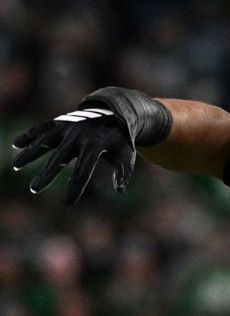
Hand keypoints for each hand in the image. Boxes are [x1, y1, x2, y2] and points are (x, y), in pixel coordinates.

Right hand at [11, 87, 171, 204]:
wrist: (115, 112)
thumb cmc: (120, 140)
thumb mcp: (126, 155)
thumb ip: (123, 171)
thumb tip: (120, 190)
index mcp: (96, 146)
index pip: (83, 172)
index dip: (75, 189)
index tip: (67, 203)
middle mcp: (79, 136)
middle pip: (59, 159)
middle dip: (46, 175)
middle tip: (34, 189)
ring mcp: (68, 127)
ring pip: (45, 141)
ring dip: (30, 153)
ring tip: (16, 166)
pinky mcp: (61, 121)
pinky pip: (42, 128)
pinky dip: (29, 135)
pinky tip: (16, 144)